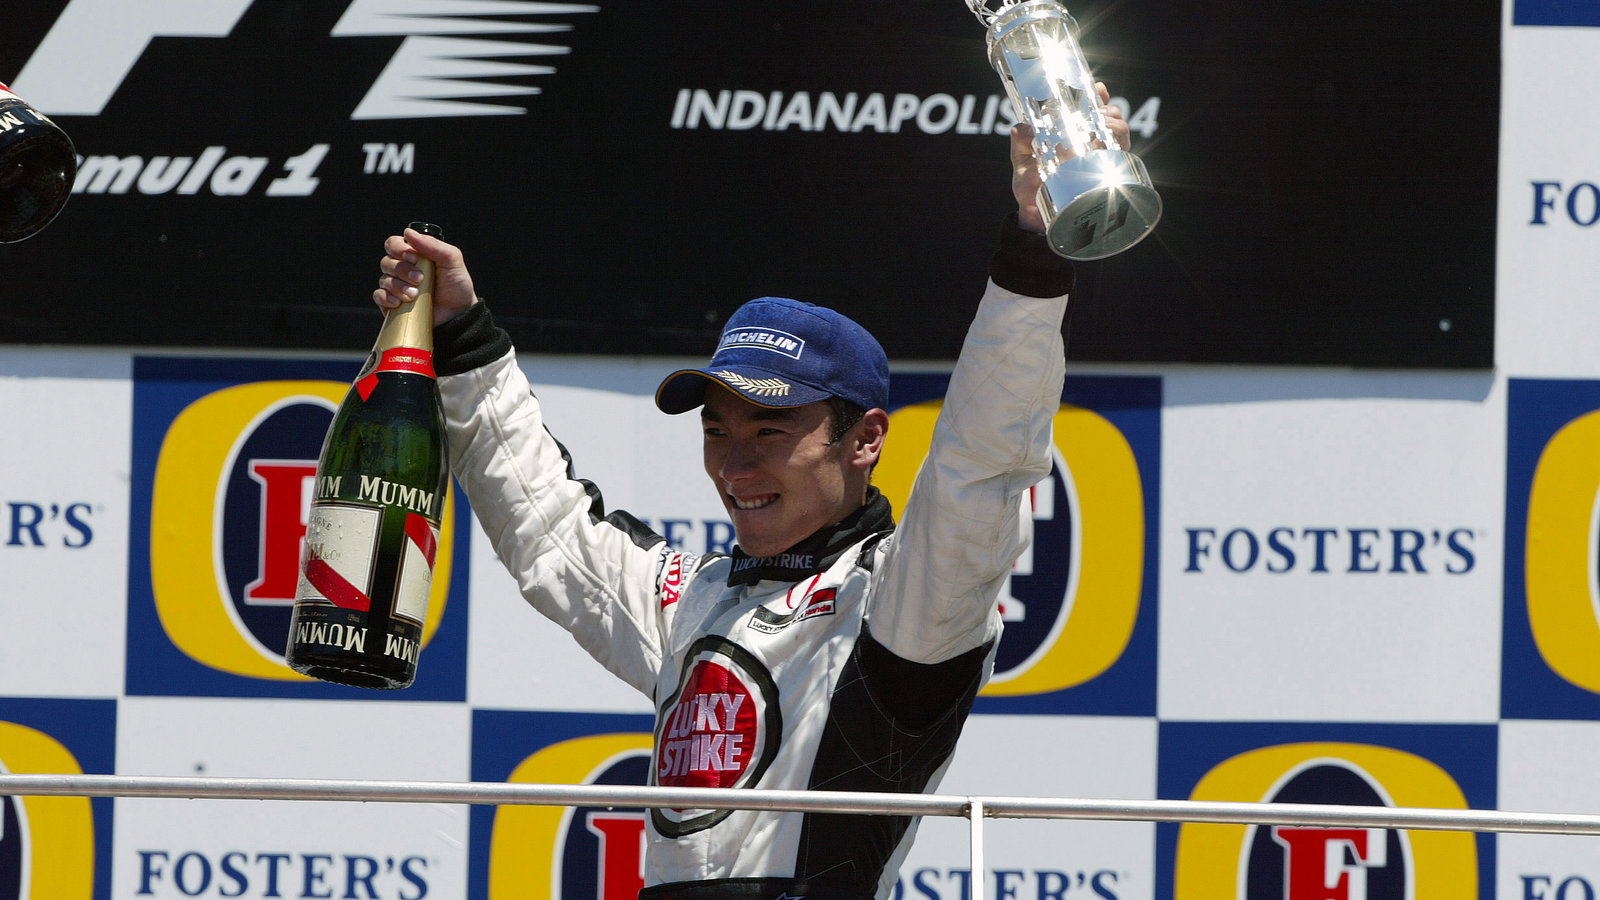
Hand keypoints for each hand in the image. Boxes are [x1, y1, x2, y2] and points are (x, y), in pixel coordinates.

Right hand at [374, 227, 478, 325]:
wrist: (459, 313)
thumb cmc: (456, 285)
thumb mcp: (451, 261)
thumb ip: (433, 245)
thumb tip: (408, 232)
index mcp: (413, 254)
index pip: (393, 244)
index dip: (398, 248)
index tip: (413, 257)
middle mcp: (402, 268)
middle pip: (387, 262)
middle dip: (402, 269)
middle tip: (420, 278)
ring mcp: (396, 287)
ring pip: (384, 280)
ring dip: (398, 286)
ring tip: (415, 295)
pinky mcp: (393, 304)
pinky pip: (379, 296)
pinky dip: (386, 298)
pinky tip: (398, 302)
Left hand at [1010, 82, 1131, 233]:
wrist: (1035, 216)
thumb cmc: (1029, 186)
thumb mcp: (1021, 160)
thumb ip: (1020, 141)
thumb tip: (1022, 127)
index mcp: (1070, 133)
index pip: (1089, 109)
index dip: (1097, 96)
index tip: (1098, 89)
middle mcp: (1088, 143)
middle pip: (1109, 118)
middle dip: (1110, 108)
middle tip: (1102, 108)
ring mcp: (1099, 158)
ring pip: (1119, 133)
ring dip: (1115, 124)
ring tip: (1105, 122)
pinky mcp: (1105, 175)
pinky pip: (1120, 156)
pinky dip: (1118, 144)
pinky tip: (1107, 142)